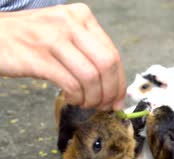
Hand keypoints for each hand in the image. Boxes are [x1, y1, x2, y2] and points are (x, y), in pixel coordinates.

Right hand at [0, 3, 125, 109]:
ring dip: (92, 98)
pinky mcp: (37, 57)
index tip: (119, 99)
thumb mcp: (65, 34)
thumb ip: (89, 52)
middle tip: (105, 106)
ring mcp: (52, 38)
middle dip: (110, 92)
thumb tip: (115, 86)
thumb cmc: (32, 39)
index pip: (112, 53)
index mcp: (82, 16)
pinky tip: (72, 99)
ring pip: (90, 76)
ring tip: (85, 103)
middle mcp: (69, 23)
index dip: (120, 82)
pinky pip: (70, 83)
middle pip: (106, 64)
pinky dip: (76, 97)